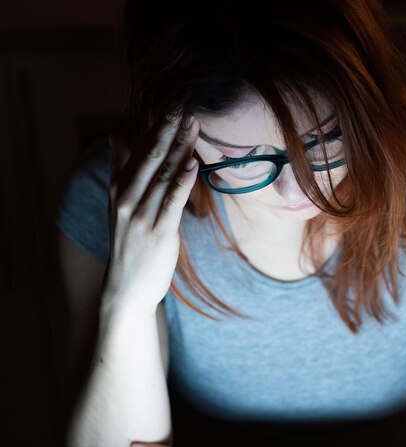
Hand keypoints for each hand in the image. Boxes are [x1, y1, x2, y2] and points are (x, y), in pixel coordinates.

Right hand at [102, 111, 198, 317]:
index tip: (173, 104)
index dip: (157, 127)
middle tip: (186, 104)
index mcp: (119, 187)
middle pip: (151, 157)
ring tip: (193, 125)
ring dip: (180, 149)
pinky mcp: (159, 232)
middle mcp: (128, 198)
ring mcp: (142, 215)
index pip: (139, 150)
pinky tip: (191, 163)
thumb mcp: (119, 204)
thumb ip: (120, 168)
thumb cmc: (129, 243)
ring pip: (163, 175)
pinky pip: (171, 202)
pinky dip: (181, 181)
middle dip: (169, 130)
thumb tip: (114, 135)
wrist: (127, 286)